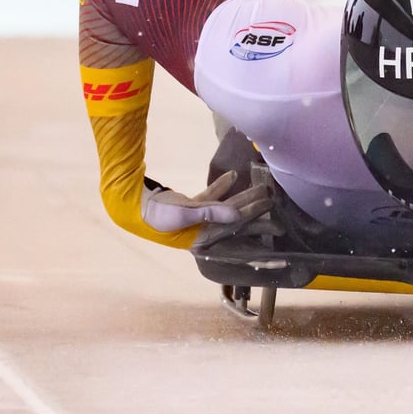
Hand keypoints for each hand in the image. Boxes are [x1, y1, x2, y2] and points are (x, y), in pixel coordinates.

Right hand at [141, 170, 271, 231]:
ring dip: (243, 197)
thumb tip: (238, 215)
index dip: (259, 228)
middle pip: (238, 219)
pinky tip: (233, 176)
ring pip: (228, 206)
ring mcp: (199, 218)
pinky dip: (221, 187)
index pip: (239, 231)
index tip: (279, 226)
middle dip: (257, 211)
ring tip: (262, 187)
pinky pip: (211, 197)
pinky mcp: (191, 206)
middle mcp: (206, 230)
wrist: (133, 207)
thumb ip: (212, 212)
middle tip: (275, 201)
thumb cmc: (158, 215)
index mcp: (206, 237)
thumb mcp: (185, 214)